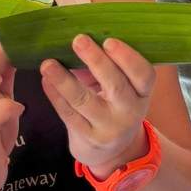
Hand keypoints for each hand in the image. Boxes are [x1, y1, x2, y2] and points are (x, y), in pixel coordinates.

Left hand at [40, 35, 154, 177]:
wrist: (110, 151)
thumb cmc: (114, 106)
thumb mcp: (123, 89)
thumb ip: (108, 67)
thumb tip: (81, 39)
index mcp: (142, 93)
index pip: (144, 74)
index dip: (128, 58)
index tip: (109, 40)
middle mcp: (130, 112)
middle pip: (116, 86)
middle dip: (97, 61)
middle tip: (78, 40)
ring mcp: (109, 128)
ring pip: (85, 101)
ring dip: (64, 80)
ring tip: (48, 63)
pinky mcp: (87, 139)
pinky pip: (68, 114)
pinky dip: (55, 96)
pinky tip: (46, 80)